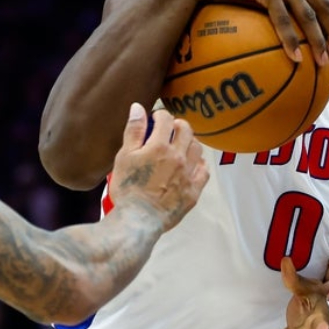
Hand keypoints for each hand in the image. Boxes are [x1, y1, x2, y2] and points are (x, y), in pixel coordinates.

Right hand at [110, 103, 207, 230]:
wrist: (137, 220)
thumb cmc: (127, 189)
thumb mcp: (124, 156)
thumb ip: (134, 130)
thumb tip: (138, 108)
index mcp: (160, 146)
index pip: (166, 119)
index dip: (160, 115)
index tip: (155, 118)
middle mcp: (178, 157)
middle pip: (186, 130)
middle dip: (177, 125)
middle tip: (169, 129)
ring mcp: (188, 174)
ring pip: (197, 148)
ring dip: (190, 142)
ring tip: (181, 145)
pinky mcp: (193, 191)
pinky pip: (204, 171)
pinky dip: (199, 163)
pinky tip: (192, 164)